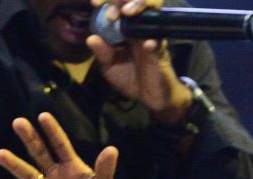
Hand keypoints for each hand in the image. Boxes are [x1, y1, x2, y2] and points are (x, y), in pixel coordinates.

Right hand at [0, 112, 117, 178]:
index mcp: (69, 167)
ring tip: (0, 154)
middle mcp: (52, 175)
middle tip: (18, 122)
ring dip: (14, 165)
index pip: (60, 145)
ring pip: (26, 175)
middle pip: (39, 153)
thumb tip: (111, 149)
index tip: (43, 116)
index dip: (52, 131)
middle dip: (30, 138)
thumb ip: (104, 171)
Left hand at [87, 0, 193, 122]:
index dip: (108, 2)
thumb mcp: (109, 67)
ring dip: (140, 7)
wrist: (149, 95)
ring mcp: (150, 36)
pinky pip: (159, 41)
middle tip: (111, 12)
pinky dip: (153, 41)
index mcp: (122, 29)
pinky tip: (147, 45)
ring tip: (127, 13)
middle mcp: (137, 28)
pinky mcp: (161, 50)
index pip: (117, 8)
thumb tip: (91, 38)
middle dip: (122, 0)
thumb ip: (102, 53)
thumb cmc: (128, 76)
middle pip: (135, 2)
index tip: (95, 3)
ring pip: (151, 11)